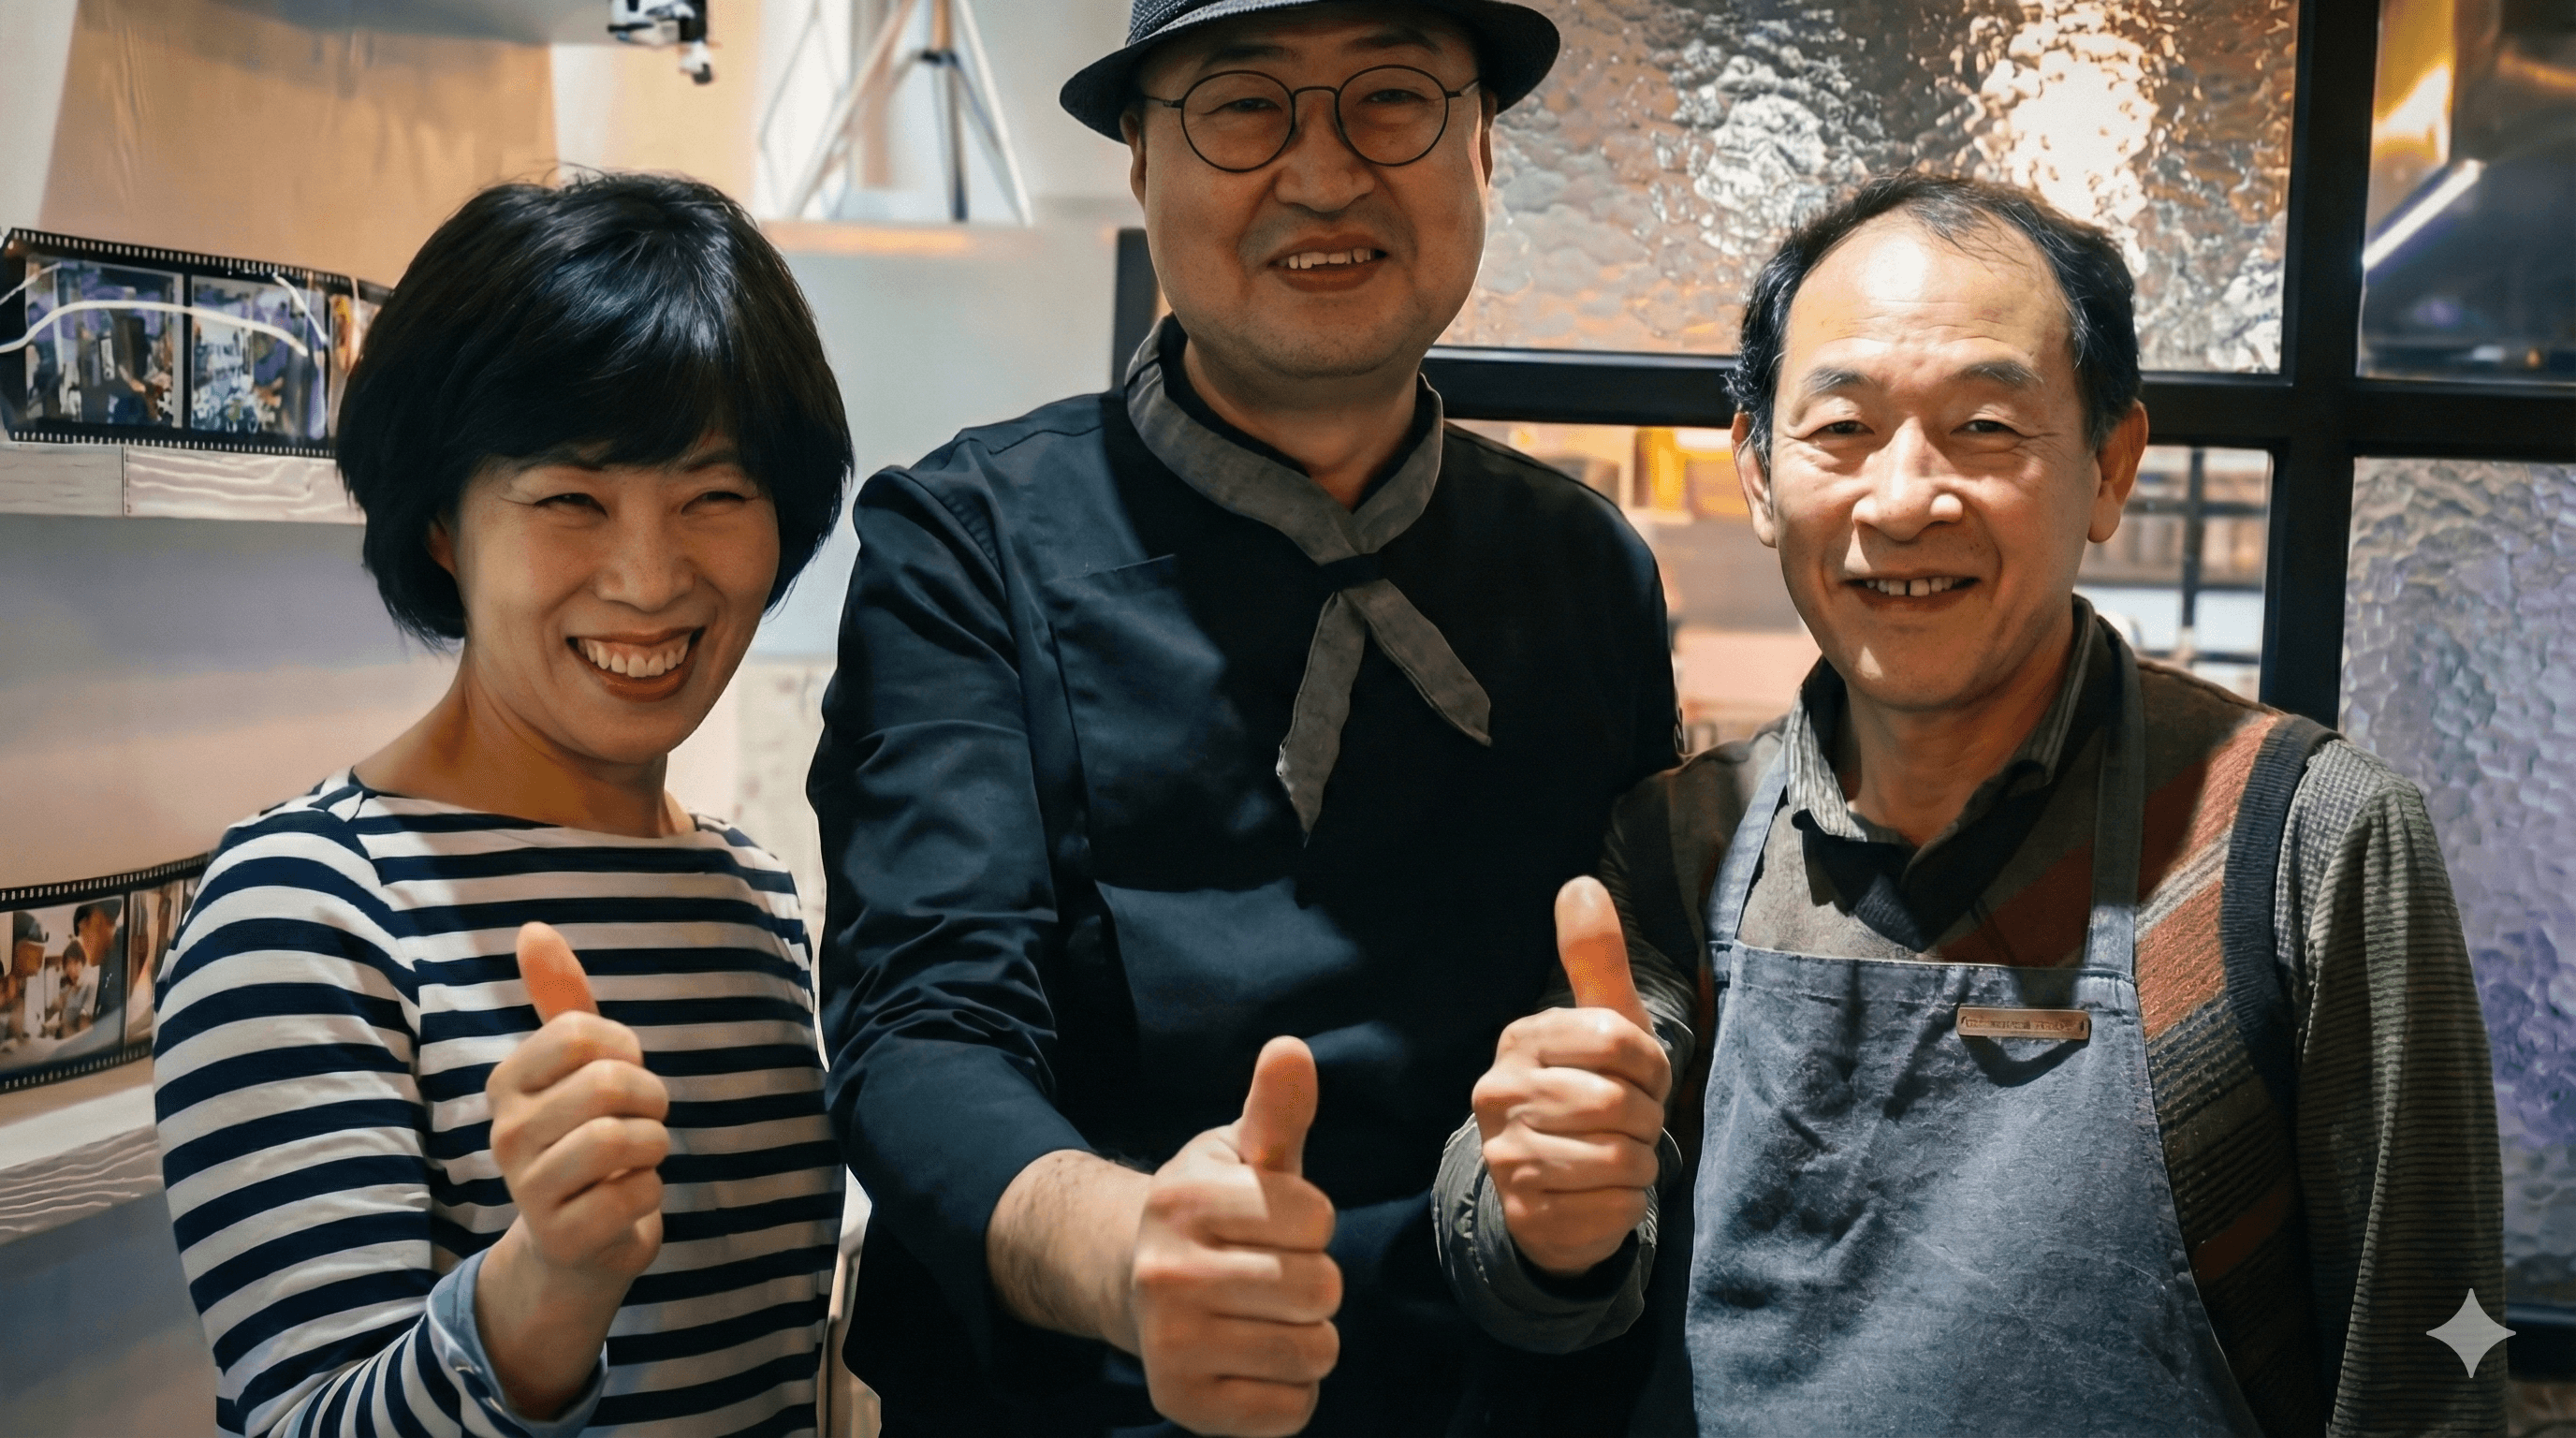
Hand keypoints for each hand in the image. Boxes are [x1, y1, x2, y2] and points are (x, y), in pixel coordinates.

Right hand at [477, 923, 669, 1416]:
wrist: (574, 1245)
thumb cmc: (581, 1138)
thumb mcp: (574, 1066)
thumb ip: (559, 997)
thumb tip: (533, 928)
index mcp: (508, 1082)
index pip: (580, 1031)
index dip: (624, 1048)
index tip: (623, 1071)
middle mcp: (505, 1133)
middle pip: (608, 1083)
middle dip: (651, 1096)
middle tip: (645, 1117)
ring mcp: (528, 1188)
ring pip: (623, 1139)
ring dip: (654, 1145)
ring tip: (636, 1158)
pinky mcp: (561, 1235)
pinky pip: (636, 1192)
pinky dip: (651, 1192)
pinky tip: (626, 1200)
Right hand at [1130, 1036, 1341, 1436]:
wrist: (1133, 1283)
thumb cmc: (1212, 1211)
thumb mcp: (1240, 1153)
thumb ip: (1275, 1110)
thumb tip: (1292, 1048)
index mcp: (1184, 1200)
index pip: (1317, 1217)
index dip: (1311, 1221)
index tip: (1275, 1223)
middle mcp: (1166, 1274)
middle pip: (1321, 1287)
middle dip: (1315, 1281)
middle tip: (1272, 1275)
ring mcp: (1171, 1345)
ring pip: (1314, 1351)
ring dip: (1308, 1338)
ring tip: (1264, 1318)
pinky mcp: (1181, 1405)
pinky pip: (1292, 1410)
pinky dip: (1290, 1393)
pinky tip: (1253, 1363)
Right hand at [1471, 878, 1670, 1278]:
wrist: (1558, 1194)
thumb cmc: (1591, 1095)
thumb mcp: (1602, 1026)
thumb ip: (1594, 958)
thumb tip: (1580, 882)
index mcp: (1521, 1040)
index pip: (1617, 1039)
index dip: (1650, 1066)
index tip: (1638, 1079)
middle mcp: (1499, 1094)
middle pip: (1619, 1101)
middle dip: (1645, 1119)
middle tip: (1627, 1125)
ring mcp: (1507, 1157)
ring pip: (1620, 1155)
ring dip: (1639, 1162)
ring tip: (1615, 1156)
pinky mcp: (1528, 1213)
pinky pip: (1617, 1203)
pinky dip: (1628, 1202)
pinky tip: (1601, 1193)